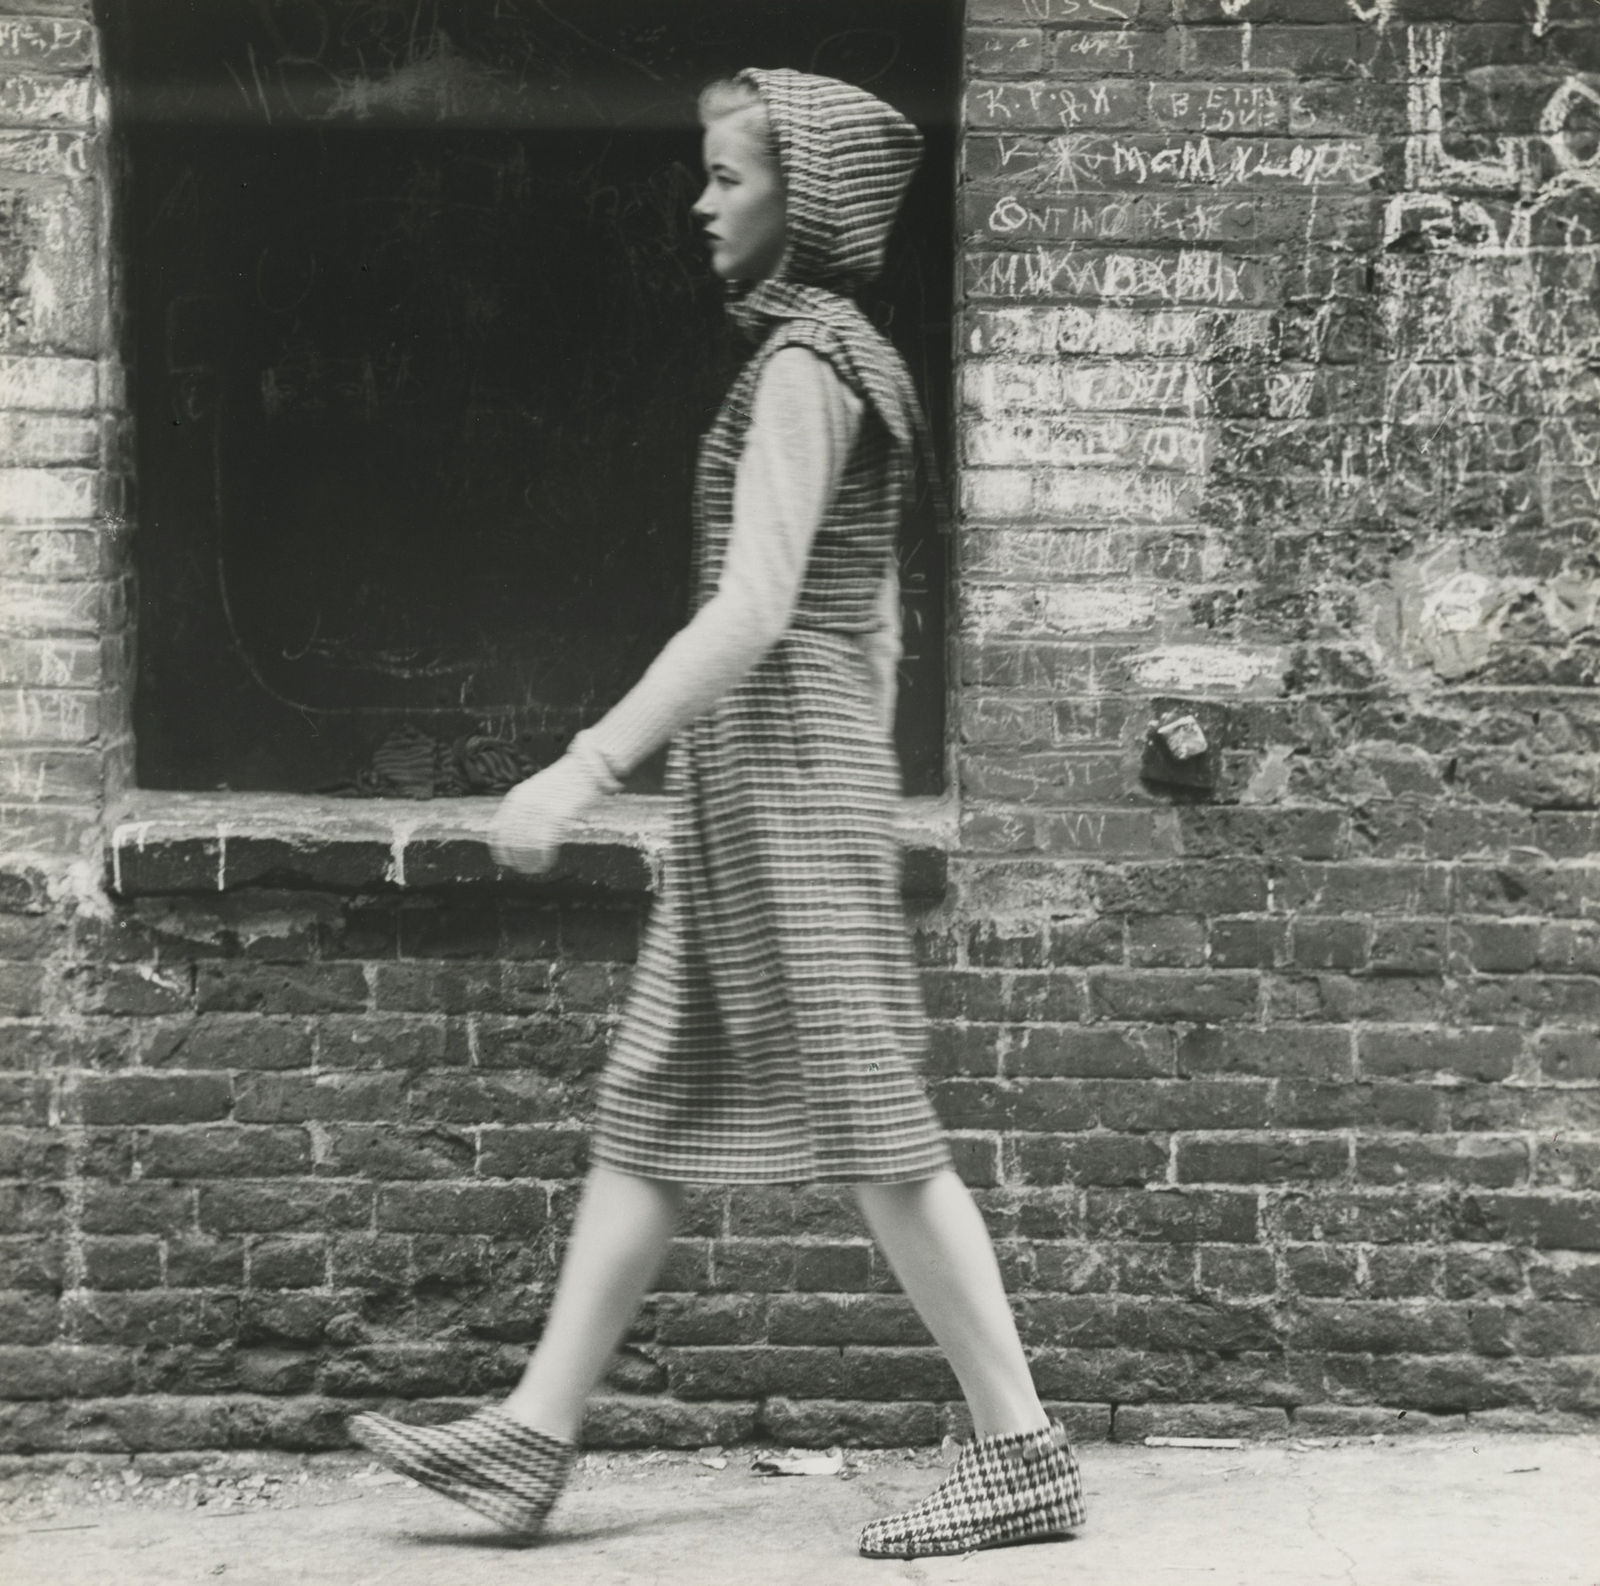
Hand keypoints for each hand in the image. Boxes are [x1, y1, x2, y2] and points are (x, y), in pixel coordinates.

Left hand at [487, 739, 615, 874]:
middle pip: (512, 841)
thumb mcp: (536, 790)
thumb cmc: (564, 782)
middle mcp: (524, 805)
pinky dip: (543, 858)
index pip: (498, 830)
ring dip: (529, 862)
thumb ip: (524, 807)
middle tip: (523, 870)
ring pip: (526, 846)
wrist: (585, 769)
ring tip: (535, 870)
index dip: (499, 849)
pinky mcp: (556, 816)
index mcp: (515, 798)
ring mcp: (539, 810)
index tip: (505, 861)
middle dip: (516, 859)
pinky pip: (544, 845)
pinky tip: (547, 863)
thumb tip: (518, 832)